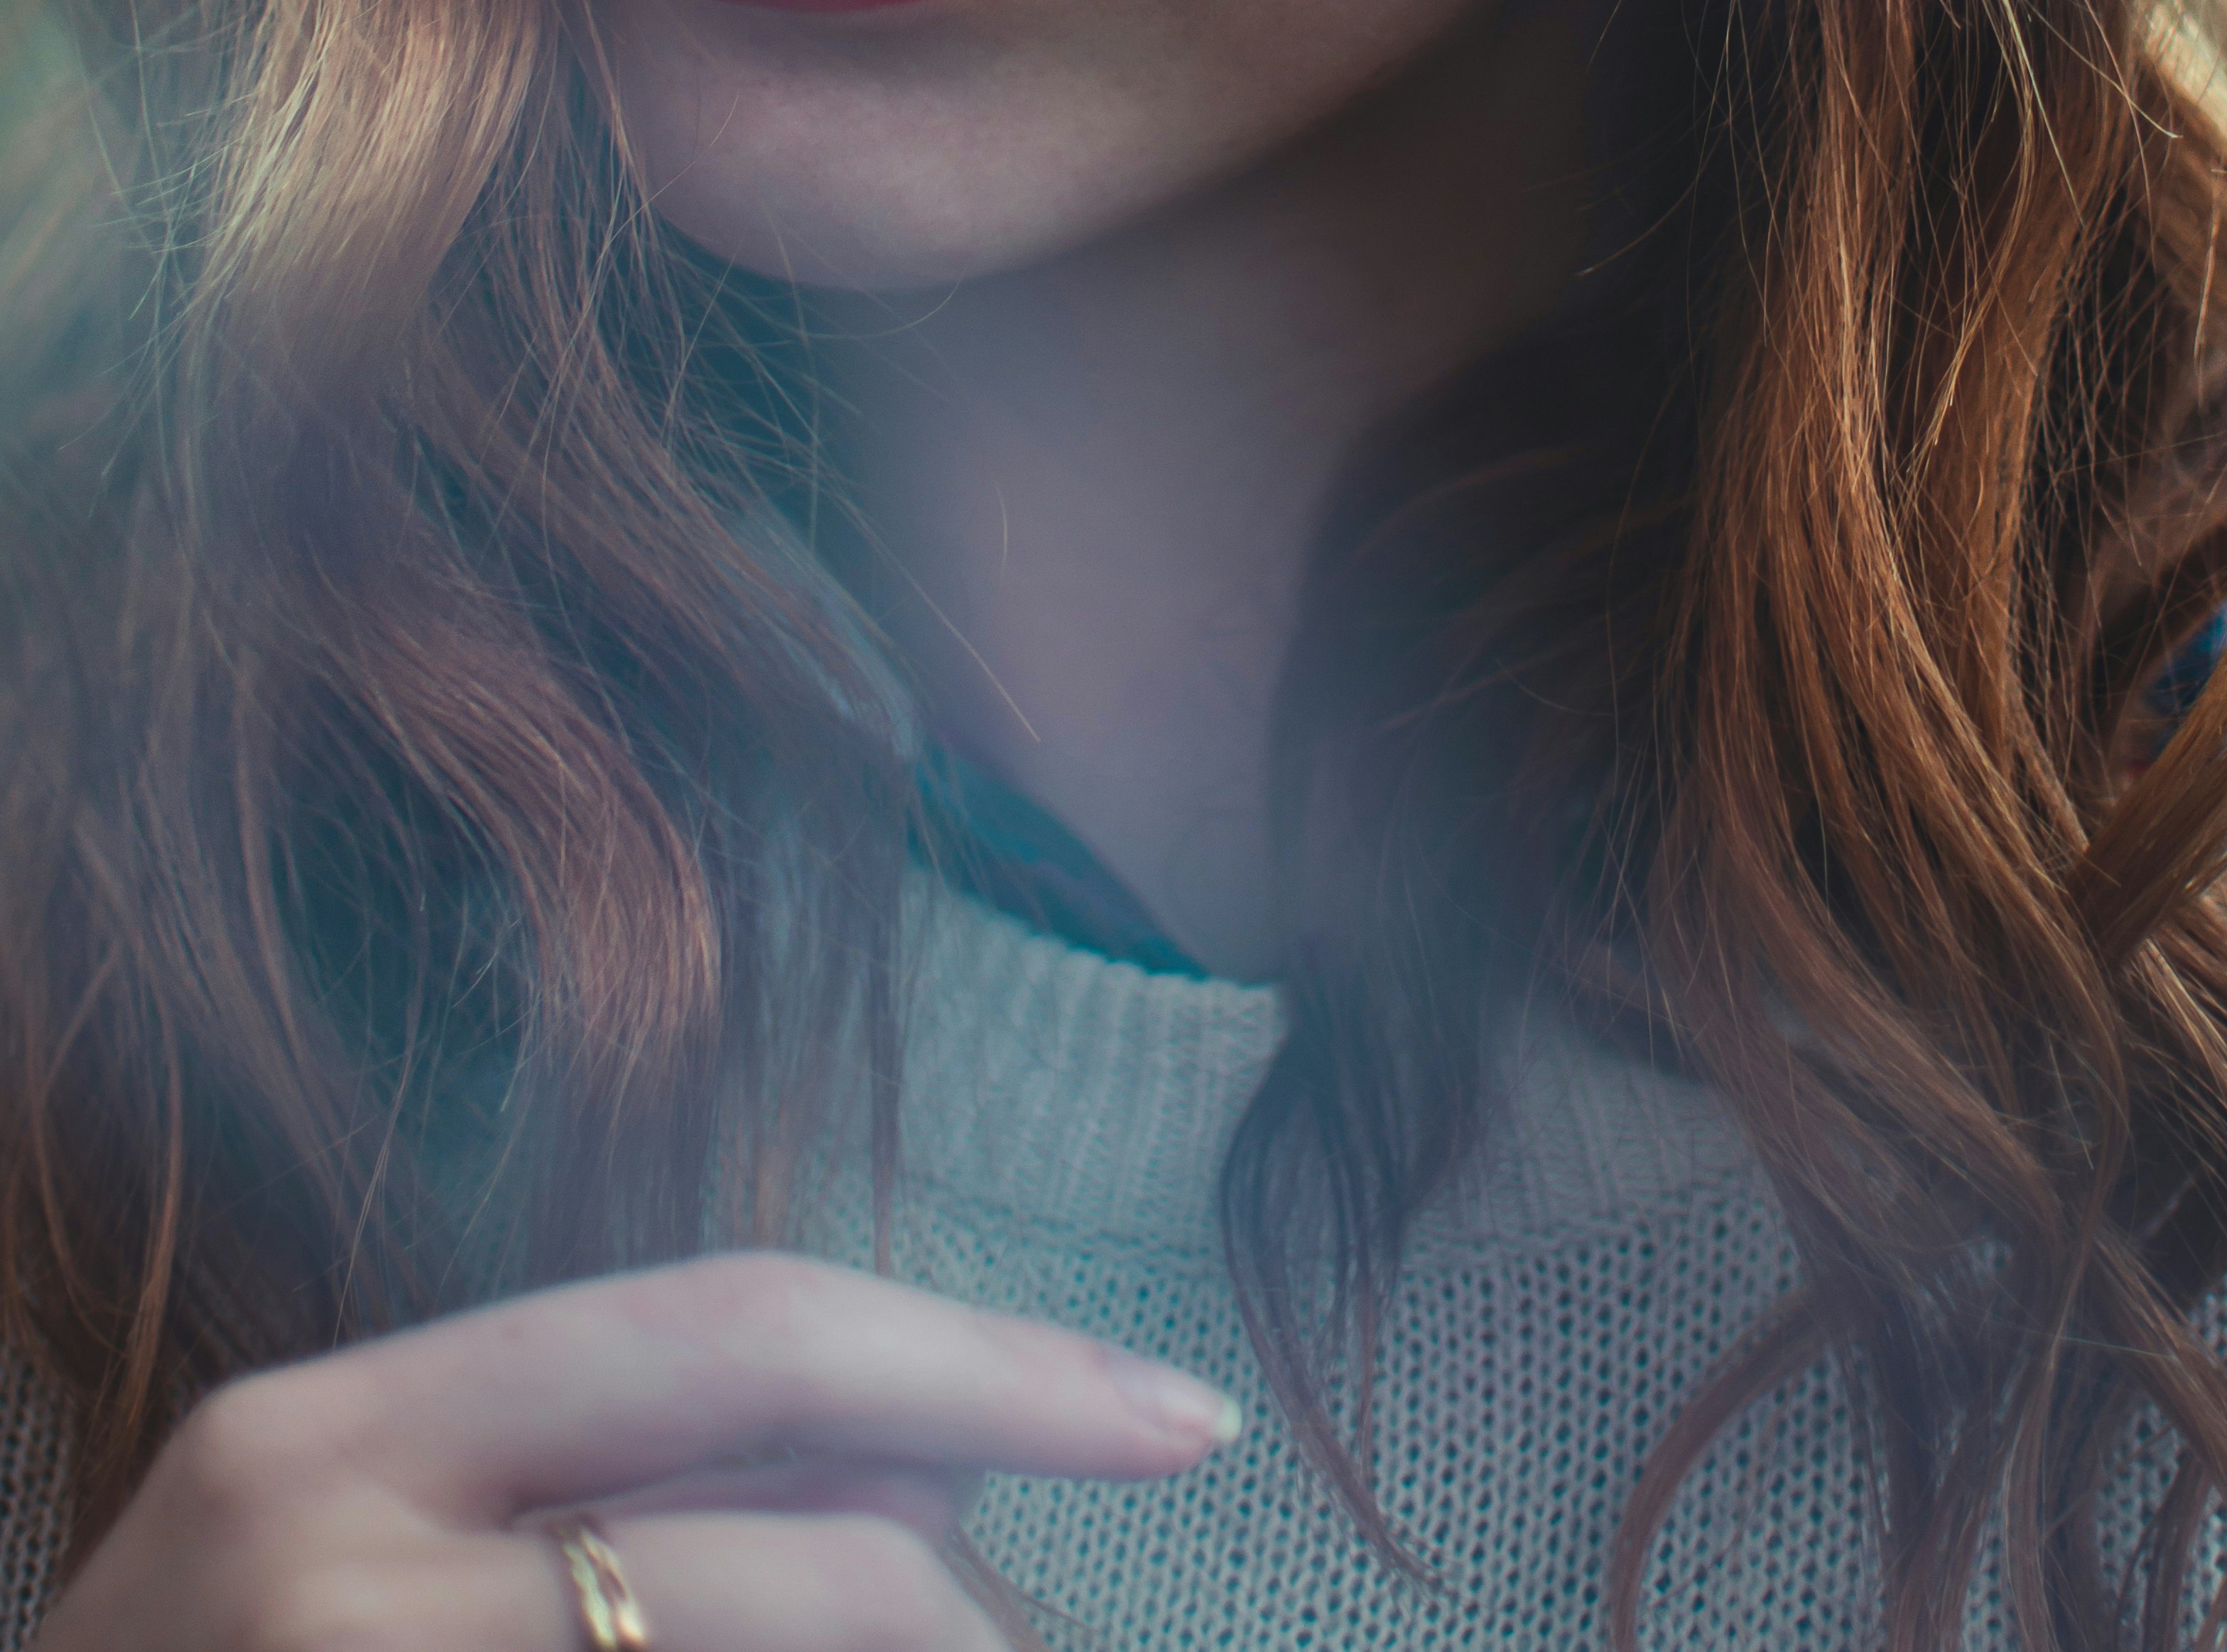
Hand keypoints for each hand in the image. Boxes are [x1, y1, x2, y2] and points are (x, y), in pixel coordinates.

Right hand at [31, 1249, 1239, 1650]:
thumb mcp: (345, 1545)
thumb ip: (598, 1475)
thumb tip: (920, 1455)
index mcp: (329, 1438)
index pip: (736, 1331)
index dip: (984, 1361)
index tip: (1171, 1411)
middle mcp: (339, 1559)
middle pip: (803, 1514)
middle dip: (1006, 1506)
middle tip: (1147, 1509)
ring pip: (781, 1640)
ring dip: (923, 1644)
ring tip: (966, 1641)